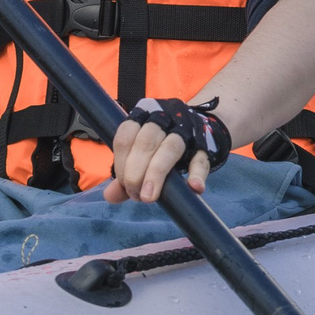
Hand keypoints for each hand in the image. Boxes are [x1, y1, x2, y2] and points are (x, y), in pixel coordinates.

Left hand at [102, 96, 232, 203]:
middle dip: (135, 172)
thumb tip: (110, 196)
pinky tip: (193, 187)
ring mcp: (186, 131)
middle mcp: (164, 119)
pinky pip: (200, 159)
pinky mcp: (205, 145)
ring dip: (156, 174)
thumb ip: (125, 174)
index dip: (121, 163)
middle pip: (146, 142)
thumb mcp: (140, 156)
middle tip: (136, 195)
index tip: (124, 185)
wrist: (196, 132)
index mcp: (143, 116)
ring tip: (149, 197)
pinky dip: (196, 175)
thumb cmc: (159, 146)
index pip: (126, 135)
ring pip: (170, 148)